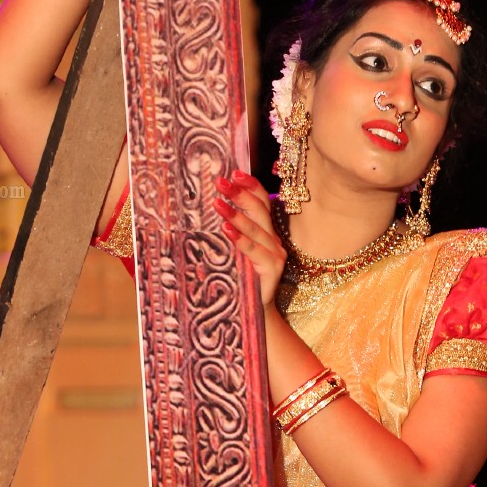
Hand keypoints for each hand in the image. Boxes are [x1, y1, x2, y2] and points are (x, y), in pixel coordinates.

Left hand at [214, 171, 285, 307]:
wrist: (255, 313)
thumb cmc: (241, 280)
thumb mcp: (234, 252)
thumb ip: (230, 232)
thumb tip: (211, 207)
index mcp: (267, 232)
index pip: (263, 202)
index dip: (251, 186)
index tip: (235, 172)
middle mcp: (274, 240)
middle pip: (261, 210)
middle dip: (240, 194)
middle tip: (221, 182)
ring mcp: (276, 254)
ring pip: (257, 228)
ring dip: (236, 214)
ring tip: (217, 203)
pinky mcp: (273, 269)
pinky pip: (255, 250)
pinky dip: (241, 239)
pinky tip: (226, 229)